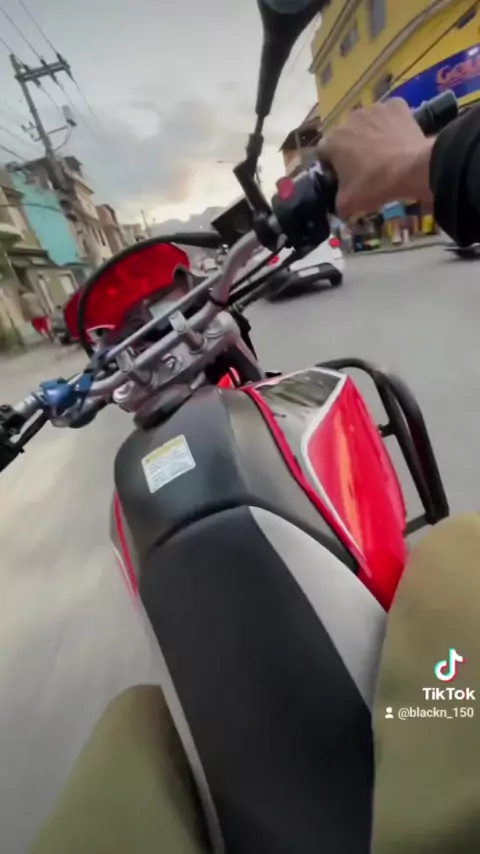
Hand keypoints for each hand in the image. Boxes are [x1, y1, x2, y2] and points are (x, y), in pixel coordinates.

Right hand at [317, 99, 433, 217]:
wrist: (412, 169)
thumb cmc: (374, 184)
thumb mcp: (348, 204)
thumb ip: (337, 203)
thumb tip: (339, 207)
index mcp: (332, 141)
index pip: (323, 153)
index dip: (332, 165)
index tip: (343, 177)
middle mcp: (349, 118)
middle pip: (346, 135)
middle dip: (352, 148)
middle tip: (365, 167)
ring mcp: (374, 109)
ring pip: (368, 123)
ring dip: (371, 135)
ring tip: (385, 153)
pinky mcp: (396, 106)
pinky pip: (390, 115)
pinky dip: (392, 124)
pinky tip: (398, 139)